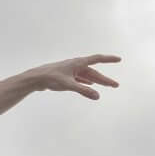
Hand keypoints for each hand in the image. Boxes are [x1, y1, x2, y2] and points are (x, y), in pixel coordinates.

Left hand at [6, 54, 122, 100]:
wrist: (36, 78)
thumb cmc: (51, 78)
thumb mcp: (68, 85)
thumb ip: (83, 90)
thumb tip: (97, 96)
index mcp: (78, 63)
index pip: (97, 59)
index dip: (109, 59)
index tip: (119, 59)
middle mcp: (76, 65)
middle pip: (94, 72)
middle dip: (106, 79)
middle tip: (116, 85)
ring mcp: (71, 71)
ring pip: (88, 76)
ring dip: (98, 81)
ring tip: (108, 86)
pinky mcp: (66, 76)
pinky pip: (81, 79)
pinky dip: (87, 82)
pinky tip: (91, 85)